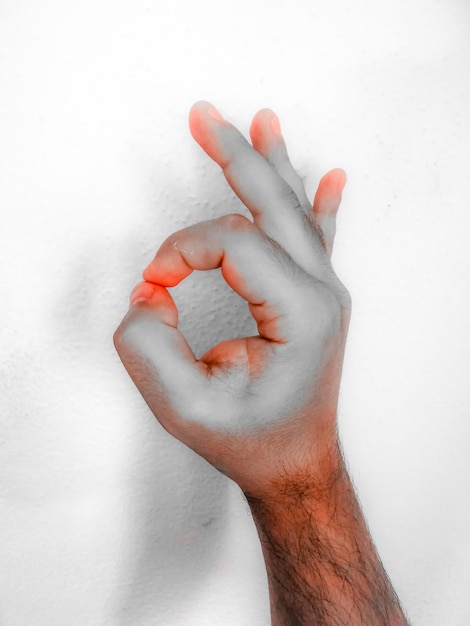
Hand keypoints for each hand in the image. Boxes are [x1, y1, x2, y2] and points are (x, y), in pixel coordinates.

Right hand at [114, 101, 350, 495]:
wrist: (296, 462)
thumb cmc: (251, 439)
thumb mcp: (183, 407)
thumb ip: (146, 344)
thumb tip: (150, 293)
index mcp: (300, 313)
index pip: (231, 242)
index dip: (179, 252)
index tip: (152, 286)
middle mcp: (322, 292)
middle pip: (273, 203)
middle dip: (233, 156)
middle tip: (205, 116)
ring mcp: (326, 290)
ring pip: (297, 210)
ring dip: (271, 165)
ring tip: (261, 121)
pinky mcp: (318, 296)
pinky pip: (319, 236)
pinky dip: (320, 202)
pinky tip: (332, 177)